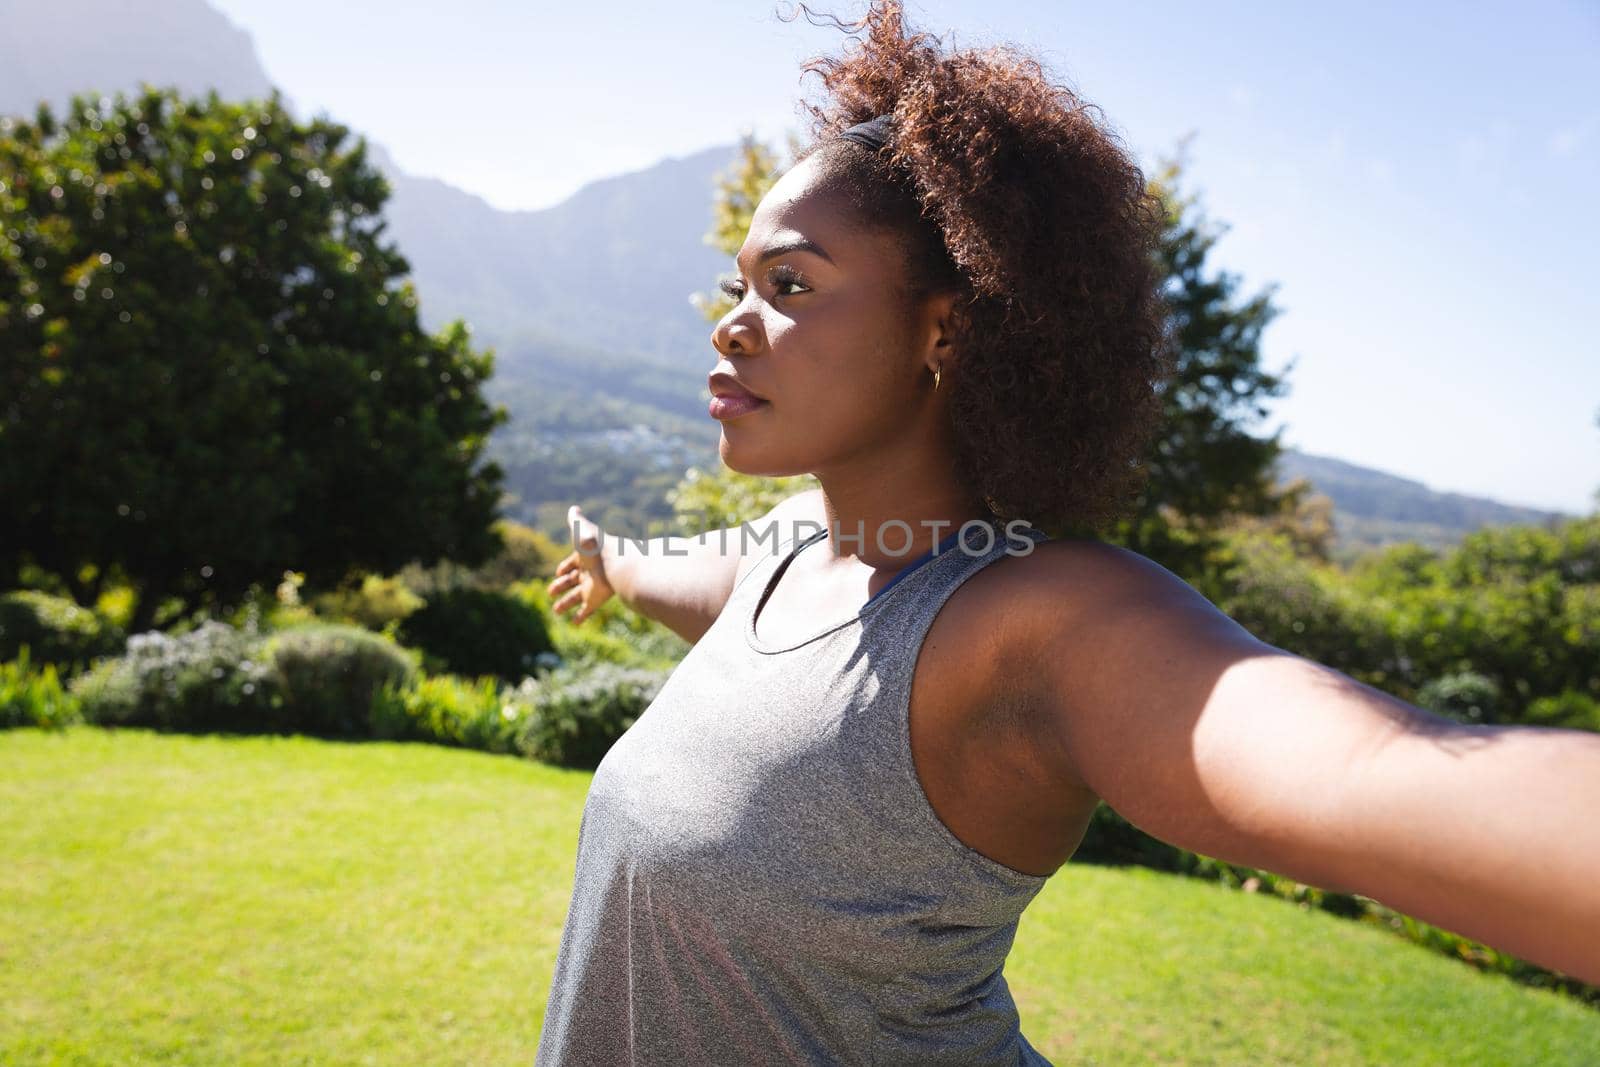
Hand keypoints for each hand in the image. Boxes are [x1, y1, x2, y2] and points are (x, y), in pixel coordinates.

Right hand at [548, 504, 613, 624]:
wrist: (616, 563)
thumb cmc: (597, 546)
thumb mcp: (582, 529)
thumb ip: (575, 520)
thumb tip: (573, 508)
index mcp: (585, 558)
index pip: (572, 563)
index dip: (565, 567)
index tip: (558, 572)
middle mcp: (588, 573)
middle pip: (571, 581)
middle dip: (560, 586)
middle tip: (550, 592)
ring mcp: (591, 587)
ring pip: (575, 598)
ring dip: (565, 604)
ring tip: (556, 611)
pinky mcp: (594, 599)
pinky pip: (586, 611)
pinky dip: (579, 617)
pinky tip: (574, 623)